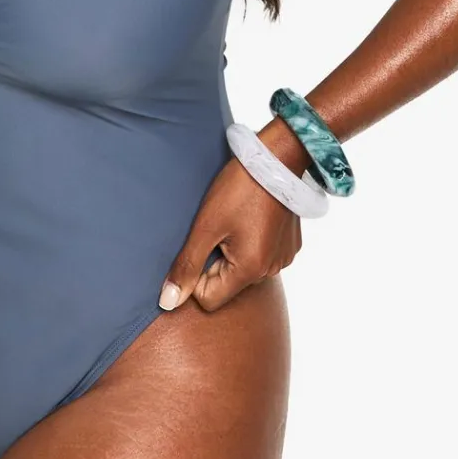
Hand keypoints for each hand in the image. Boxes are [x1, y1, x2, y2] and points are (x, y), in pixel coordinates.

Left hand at [158, 118, 305, 312]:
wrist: (279, 156)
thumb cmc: (239, 187)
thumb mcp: (205, 226)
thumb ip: (186, 266)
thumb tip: (168, 302)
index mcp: (250, 270)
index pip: (208, 299)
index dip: (195, 276)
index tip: (200, 244)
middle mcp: (271, 270)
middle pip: (227, 284)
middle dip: (215, 261)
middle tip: (217, 226)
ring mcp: (283, 258)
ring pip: (243, 269)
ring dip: (232, 251)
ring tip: (234, 218)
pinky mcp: (290, 245)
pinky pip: (261, 255)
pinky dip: (250, 242)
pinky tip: (250, 216)